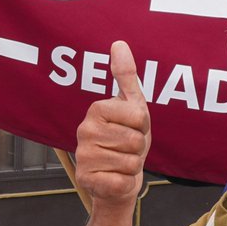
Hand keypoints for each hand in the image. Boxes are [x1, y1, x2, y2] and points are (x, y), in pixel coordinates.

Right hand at [74, 40, 150, 209]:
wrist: (117, 179)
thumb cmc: (126, 140)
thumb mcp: (132, 106)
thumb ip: (126, 76)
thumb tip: (119, 43)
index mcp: (96, 109)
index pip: (139, 116)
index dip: (143, 126)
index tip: (131, 129)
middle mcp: (84, 130)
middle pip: (135, 140)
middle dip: (138, 148)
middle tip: (126, 148)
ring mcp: (83, 156)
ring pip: (131, 161)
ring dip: (132, 166)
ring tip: (121, 163)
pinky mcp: (87, 180)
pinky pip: (123, 181)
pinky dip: (125, 182)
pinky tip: (114, 178)